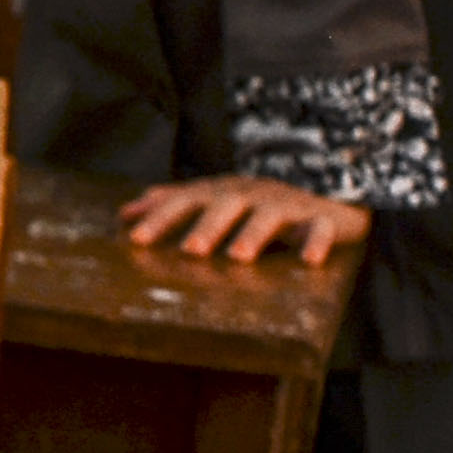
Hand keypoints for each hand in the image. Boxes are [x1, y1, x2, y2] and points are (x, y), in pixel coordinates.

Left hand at [121, 175, 370, 266]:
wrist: (326, 196)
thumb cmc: (257, 205)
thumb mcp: (213, 201)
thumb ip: (172, 205)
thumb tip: (126, 212)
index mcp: (223, 191)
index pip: (187, 200)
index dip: (162, 217)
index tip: (135, 239)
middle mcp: (253, 194)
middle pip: (227, 205)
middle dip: (207, 226)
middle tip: (189, 251)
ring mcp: (288, 204)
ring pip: (271, 215)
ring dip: (253, 234)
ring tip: (238, 257)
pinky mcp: (322, 218)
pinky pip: (322, 228)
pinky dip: (317, 243)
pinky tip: (310, 261)